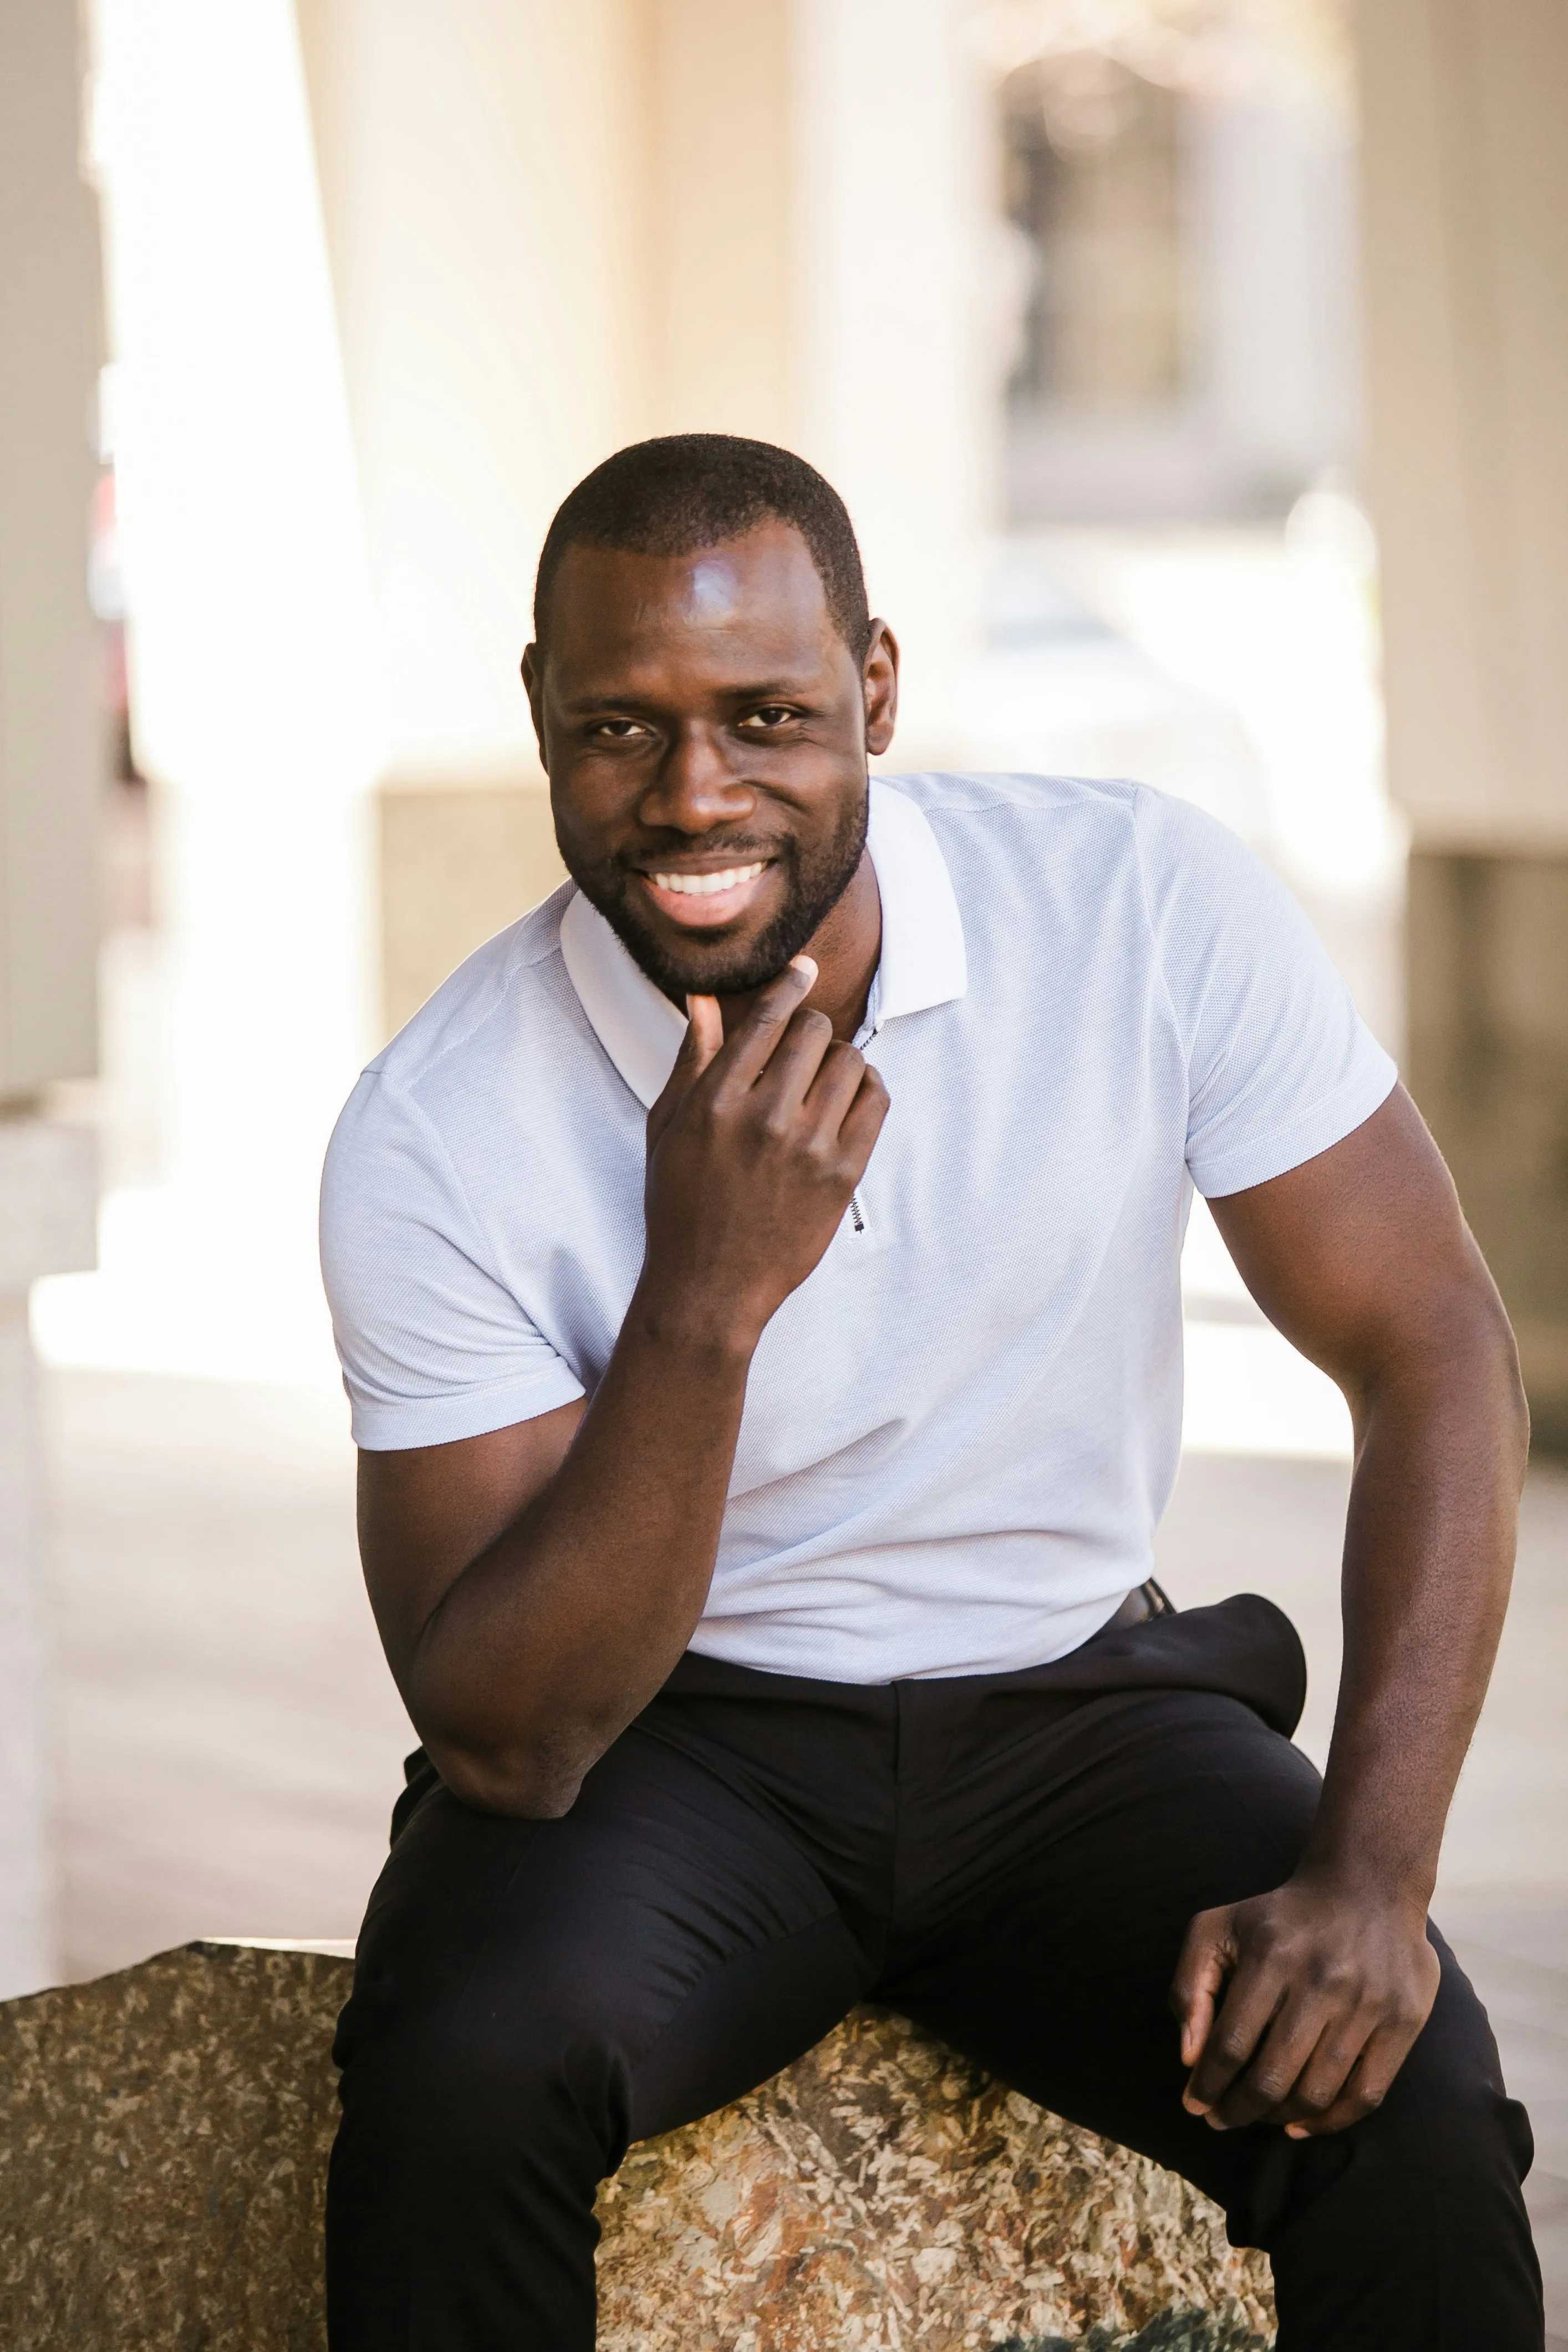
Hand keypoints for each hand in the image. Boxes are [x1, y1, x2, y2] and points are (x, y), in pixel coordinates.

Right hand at [640, 956, 889, 1347]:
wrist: (710, 1286)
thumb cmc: (679, 1205)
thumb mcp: (667, 1128)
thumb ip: (691, 1059)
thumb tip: (701, 998)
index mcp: (715, 1103)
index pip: (765, 1020)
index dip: (789, 985)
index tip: (804, 969)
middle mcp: (764, 1119)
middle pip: (812, 1032)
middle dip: (811, 1028)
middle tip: (804, 1045)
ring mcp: (808, 1148)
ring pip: (850, 1062)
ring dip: (839, 1060)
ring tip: (823, 1079)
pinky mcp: (842, 1176)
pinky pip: (875, 1104)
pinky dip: (868, 1090)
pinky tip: (851, 1097)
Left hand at [1171, 1874, 1440, 2136]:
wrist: (1367, 1886)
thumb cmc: (1279, 1917)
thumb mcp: (1218, 1927)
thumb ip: (1189, 1985)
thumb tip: (1189, 2057)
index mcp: (1270, 1954)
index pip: (1231, 2044)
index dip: (1208, 2085)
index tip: (1194, 2104)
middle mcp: (1321, 1979)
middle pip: (1272, 2077)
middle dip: (1239, 2110)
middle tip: (1222, 2120)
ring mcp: (1367, 2002)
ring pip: (1317, 2092)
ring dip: (1279, 2118)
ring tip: (1259, 2117)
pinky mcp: (1403, 2020)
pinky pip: (1366, 2094)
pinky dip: (1330, 2122)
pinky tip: (1302, 2125)